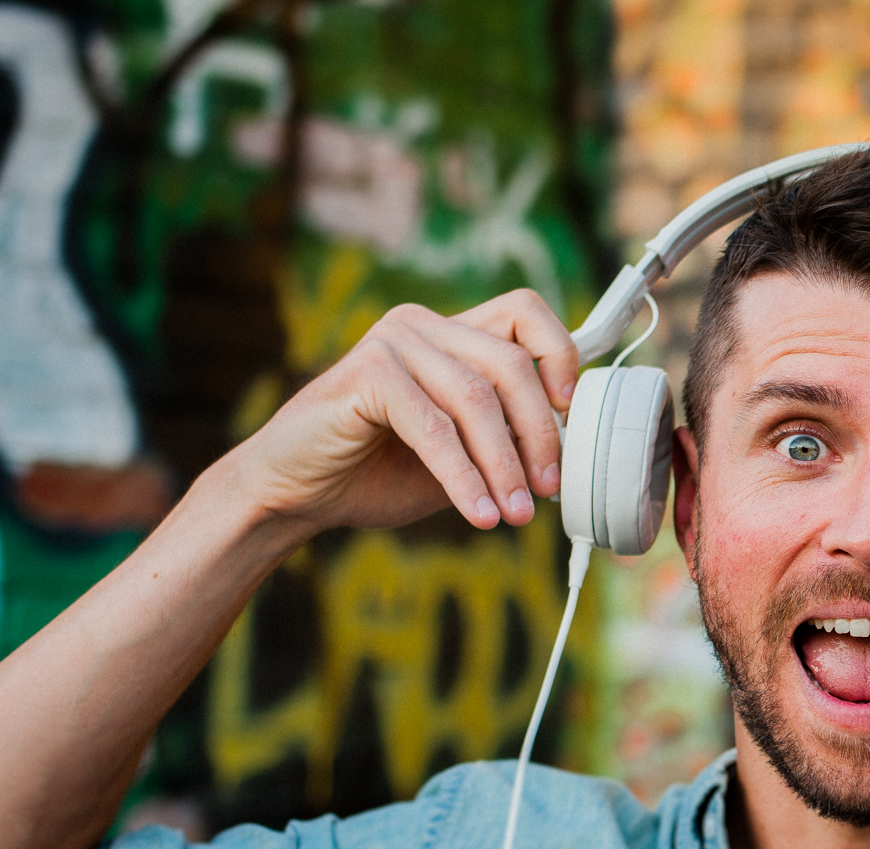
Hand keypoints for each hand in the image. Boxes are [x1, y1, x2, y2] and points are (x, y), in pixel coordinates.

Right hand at [224, 289, 578, 534]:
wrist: (298, 494)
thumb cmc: (378, 473)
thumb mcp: (462, 456)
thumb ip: (506, 440)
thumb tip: (569, 450)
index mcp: (451, 333)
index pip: (525, 312)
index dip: (560, 354)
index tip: (572, 413)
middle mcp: (424, 325)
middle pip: (511, 363)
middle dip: (539, 434)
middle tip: (546, 491)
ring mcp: (392, 341)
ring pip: (477, 400)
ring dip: (504, 466)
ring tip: (515, 514)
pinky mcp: (366, 372)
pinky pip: (435, 427)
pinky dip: (463, 476)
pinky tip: (478, 514)